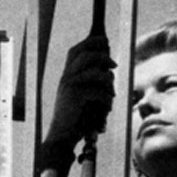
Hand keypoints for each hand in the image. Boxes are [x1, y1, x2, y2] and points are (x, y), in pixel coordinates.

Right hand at [44, 34, 115, 157]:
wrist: (62, 135)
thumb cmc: (76, 117)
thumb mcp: (82, 96)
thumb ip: (92, 83)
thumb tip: (110, 70)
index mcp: (67, 74)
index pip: (76, 50)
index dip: (91, 42)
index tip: (105, 41)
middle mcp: (66, 77)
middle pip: (85, 55)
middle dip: (103, 57)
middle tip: (114, 66)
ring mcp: (69, 86)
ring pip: (94, 72)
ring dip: (108, 82)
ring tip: (112, 94)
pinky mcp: (75, 97)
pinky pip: (98, 91)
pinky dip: (107, 99)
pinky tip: (107, 107)